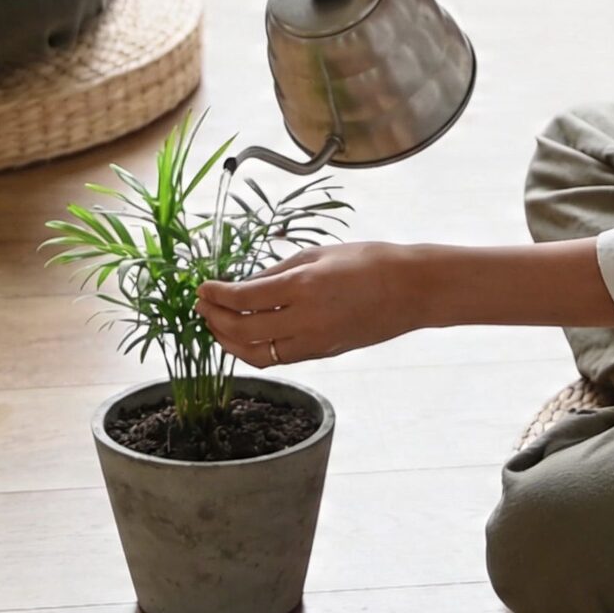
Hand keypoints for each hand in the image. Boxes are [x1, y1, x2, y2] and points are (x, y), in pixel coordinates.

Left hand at [196, 242, 421, 365]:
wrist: (411, 289)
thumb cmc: (369, 262)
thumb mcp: (319, 254)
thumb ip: (278, 271)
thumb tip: (245, 284)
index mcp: (303, 286)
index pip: (243, 298)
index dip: (216, 295)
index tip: (202, 287)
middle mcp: (305, 319)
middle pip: (243, 330)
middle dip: (214, 319)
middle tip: (202, 306)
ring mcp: (314, 342)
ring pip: (257, 354)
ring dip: (229, 342)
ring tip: (216, 326)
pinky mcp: (323, 353)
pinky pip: (279, 358)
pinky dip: (255, 350)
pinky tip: (246, 336)